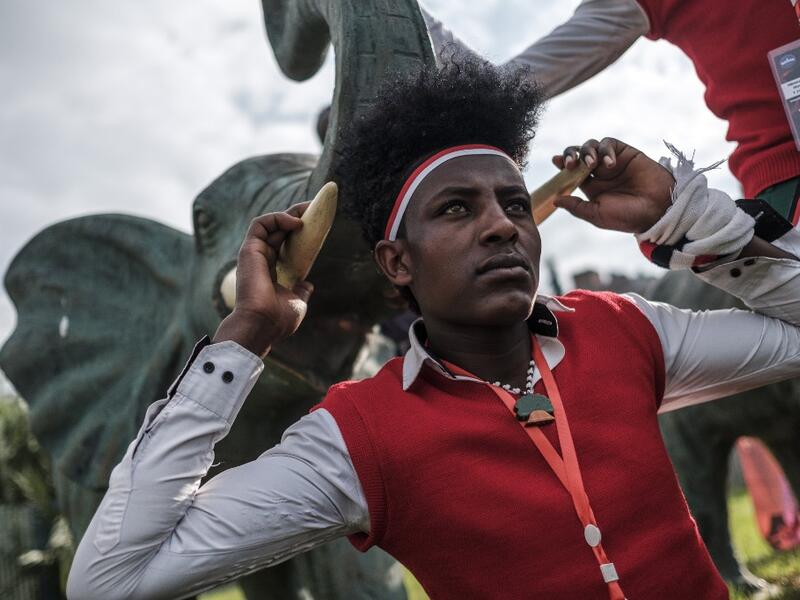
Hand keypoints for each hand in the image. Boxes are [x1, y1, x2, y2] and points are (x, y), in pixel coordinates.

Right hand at [213, 203, 313, 356]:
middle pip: (278, 230)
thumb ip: (300, 291)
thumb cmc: (278, 319)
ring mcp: (255, 254)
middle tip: (313, 207)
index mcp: (272, 271)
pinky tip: (294, 223)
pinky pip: (260, 224)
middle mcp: (262, 260)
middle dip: (296, 215)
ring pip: (269, 223)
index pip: (285, 244)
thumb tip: (307, 285)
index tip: (316, 222)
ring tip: (306, 210)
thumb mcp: (296, 302)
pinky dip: (276, 218)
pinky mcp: (249, 249)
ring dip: (288, 213)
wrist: (263, 325)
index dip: (299, 231)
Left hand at [552, 138, 674, 232]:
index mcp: (590, 187)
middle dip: (571, 154)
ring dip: (587, 152)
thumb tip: (555, 200)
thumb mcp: (596, 214)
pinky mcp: (625, 153)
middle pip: (578, 155)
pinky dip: (605, 150)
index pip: (571, 171)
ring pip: (591, 146)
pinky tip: (609, 163)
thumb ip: (576, 206)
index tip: (556, 161)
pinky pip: (608, 144)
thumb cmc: (627, 216)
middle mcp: (599, 173)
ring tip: (591, 164)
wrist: (657, 209)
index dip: (562, 164)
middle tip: (570, 163)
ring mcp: (611, 162)